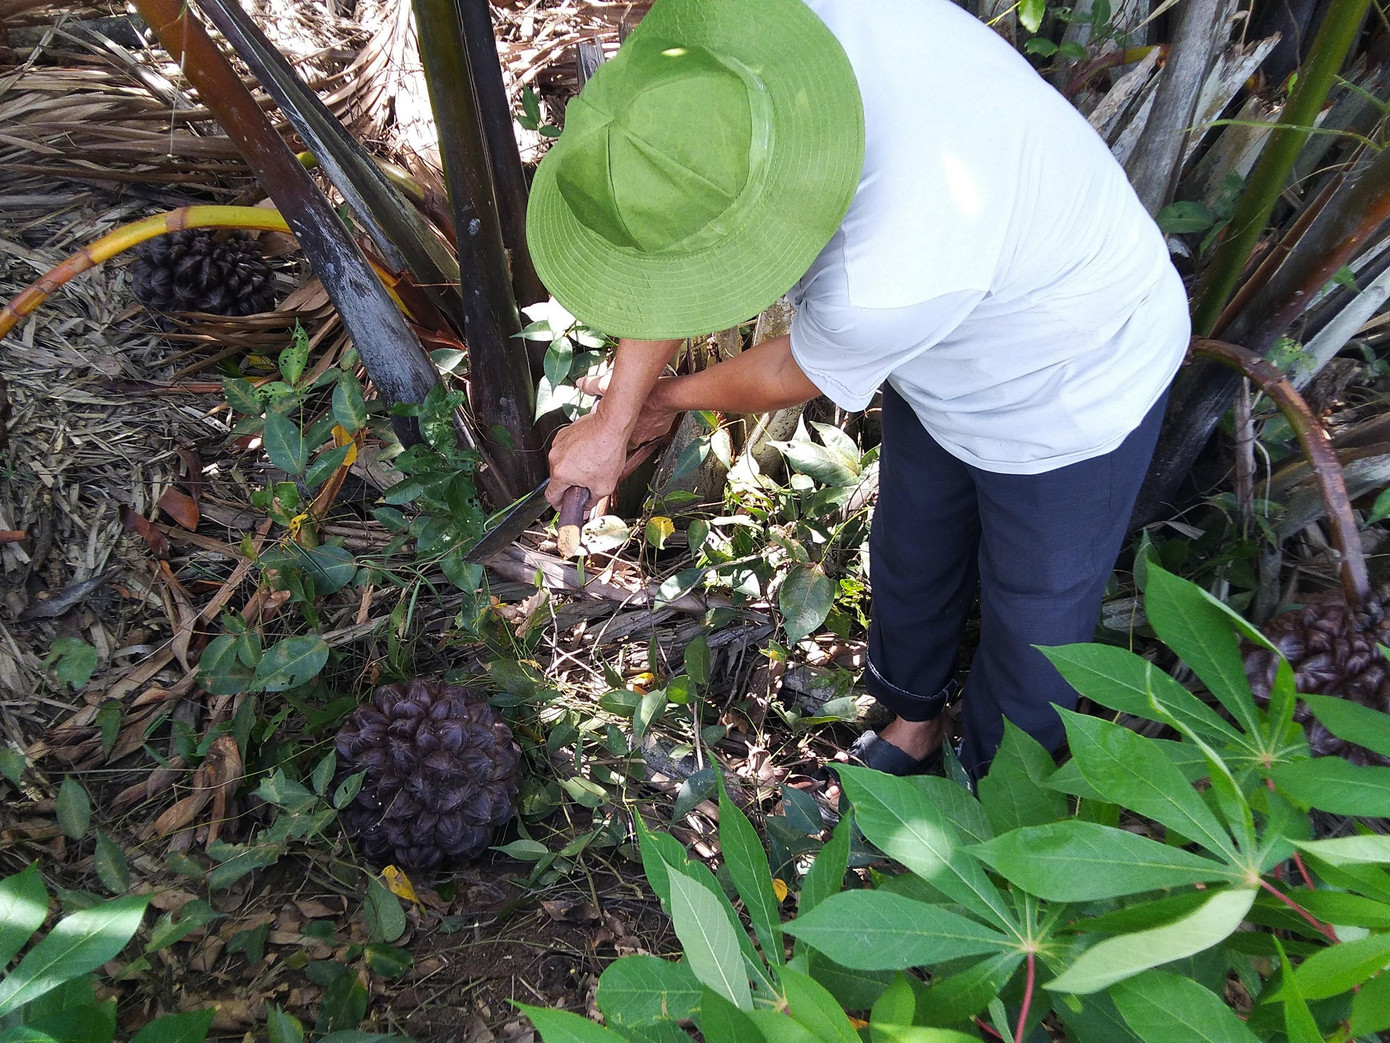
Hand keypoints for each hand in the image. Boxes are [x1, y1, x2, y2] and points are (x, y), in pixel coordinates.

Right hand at [545, 377, 678, 509]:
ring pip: (562, 463)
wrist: (611, 425)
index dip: (558, 504)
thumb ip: (592, 501)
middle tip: (587, 483)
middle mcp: (555, 458)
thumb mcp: (604, 486)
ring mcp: (558, 444)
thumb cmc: (608, 451)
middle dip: (571, 484)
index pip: (551, 496)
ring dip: (573, 467)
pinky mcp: (563, 434)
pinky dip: (575, 454)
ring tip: (591, 464)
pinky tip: (590, 452)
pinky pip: (565, 450)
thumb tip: (587, 506)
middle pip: (558, 479)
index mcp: (561, 474)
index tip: (565, 504)